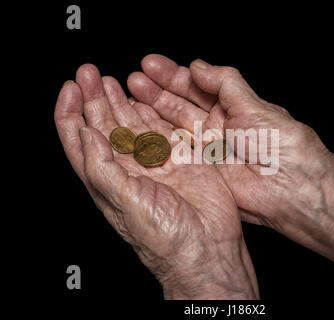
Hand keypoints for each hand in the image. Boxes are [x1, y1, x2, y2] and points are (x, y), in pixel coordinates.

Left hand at [55, 64, 258, 298]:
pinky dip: (154, 112)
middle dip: (94, 98)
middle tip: (89, 72)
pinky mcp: (182, 158)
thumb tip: (85, 134)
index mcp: (108, 181)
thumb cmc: (166, 238)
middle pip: (105, 126)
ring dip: (120, 101)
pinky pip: (163, 129)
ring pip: (133, 124)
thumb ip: (102, 169)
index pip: (80, 141)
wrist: (207, 248)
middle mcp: (130, 169)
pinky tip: (145, 99)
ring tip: (110, 80)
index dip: (71, 114)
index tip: (71, 88)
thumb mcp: (125, 205)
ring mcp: (157, 163)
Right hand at [127, 55, 333, 252]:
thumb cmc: (280, 144)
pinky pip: (174, 151)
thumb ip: (225, 83)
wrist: (289, 187)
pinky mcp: (200, 170)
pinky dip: (156, 138)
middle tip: (134, 79)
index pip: (197, 86)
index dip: (173, 76)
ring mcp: (207, 149)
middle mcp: (217, 127)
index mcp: (232, 107)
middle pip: (181, 104)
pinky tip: (140, 125)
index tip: (151, 64)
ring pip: (174, 125)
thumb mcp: (253, 105)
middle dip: (157, 90)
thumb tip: (198, 66)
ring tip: (131, 94)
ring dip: (153, 110)